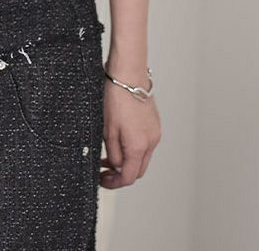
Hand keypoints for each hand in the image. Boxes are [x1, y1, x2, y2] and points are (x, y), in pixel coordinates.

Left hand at [100, 60, 161, 187]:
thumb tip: (116, 166)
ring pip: (142, 156)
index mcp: (138, 145)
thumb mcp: (107, 129)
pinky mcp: (154, 123)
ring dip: (127, 159)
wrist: (128, 74)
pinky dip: (133, 147)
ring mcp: (155, 132)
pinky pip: (145, 143)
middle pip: (138, 169)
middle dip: (121, 173)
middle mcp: (151, 141)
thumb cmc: (115, 97)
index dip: (114, 182)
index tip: (103, 180)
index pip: (129, 177)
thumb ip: (113, 153)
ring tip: (109, 153)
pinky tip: (120, 139)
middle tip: (104, 169)